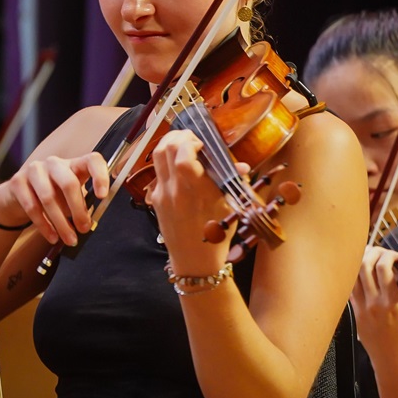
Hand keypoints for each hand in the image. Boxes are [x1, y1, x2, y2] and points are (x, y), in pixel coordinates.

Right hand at [2, 152, 110, 245]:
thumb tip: (88, 222)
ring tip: (70, 239)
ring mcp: (35, 170)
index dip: (100, 176)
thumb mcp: (71, 196)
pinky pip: (32, 207)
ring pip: (49, 198)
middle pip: (69, 183)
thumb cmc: (54, 194)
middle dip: (78, 209)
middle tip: (84, 229)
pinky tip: (53, 237)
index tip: (102, 196)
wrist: (19, 193)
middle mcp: (55, 163)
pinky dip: (44, 226)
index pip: (92, 161)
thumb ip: (82, 204)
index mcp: (74, 164)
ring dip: (61, 223)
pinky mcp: (17, 182)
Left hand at [145, 129, 237, 266]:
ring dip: (168, 144)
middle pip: (164, 149)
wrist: (194, 261)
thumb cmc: (217, 235)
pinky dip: (166, 160)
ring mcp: (162, 194)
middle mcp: (174, 190)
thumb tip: (242, 167)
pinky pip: (158, 172)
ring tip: (183, 144)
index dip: (190, 141)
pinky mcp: (155, 200)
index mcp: (196, 191)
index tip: (202, 143)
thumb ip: (234, 183)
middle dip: (178, 136)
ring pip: (156, 158)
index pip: (182, 156)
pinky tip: (179, 165)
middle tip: (192, 138)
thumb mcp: (230, 208)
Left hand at [350, 244, 397, 364]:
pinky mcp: (356, 316)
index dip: (389, 255)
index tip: (397, 256)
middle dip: (373, 252)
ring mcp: (362, 309)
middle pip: (364, 266)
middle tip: (383, 253)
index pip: (383, 267)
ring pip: (353, 276)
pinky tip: (364, 275)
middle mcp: (373, 303)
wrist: (395, 366)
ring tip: (371, 258)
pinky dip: (355, 278)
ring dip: (361, 262)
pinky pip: (350, 291)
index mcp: (391, 302)